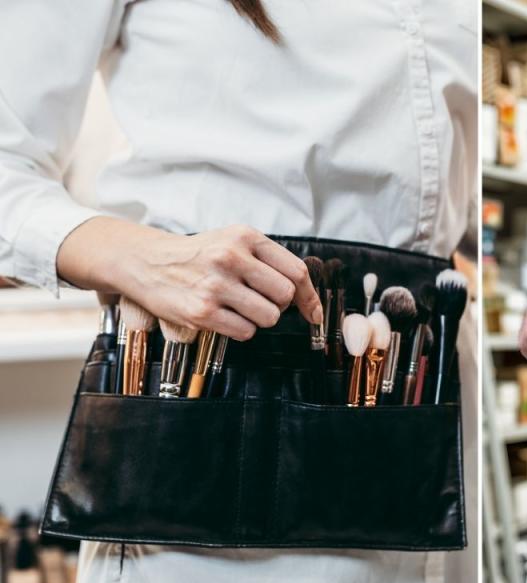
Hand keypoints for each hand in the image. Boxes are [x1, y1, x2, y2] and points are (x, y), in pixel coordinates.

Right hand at [58, 218, 321, 340]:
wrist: (144, 261)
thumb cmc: (198, 254)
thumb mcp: (233, 241)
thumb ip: (269, 262)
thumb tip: (308, 299)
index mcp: (245, 236)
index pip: (297, 271)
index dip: (309, 296)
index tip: (313, 312)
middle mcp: (231, 257)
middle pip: (286, 296)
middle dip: (279, 306)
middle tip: (259, 302)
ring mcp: (215, 285)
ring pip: (269, 317)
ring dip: (259, 319)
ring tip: (238, 308)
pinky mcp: (201, 312)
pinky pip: (245, 332)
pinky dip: (240, 330)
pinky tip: (223, 317)